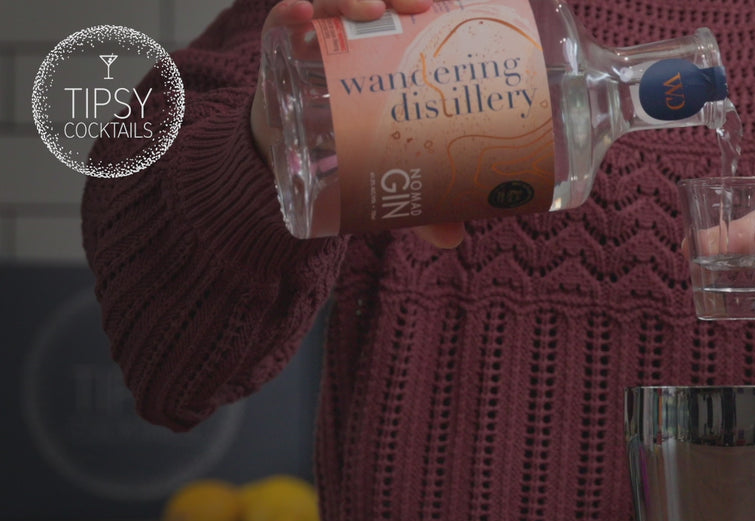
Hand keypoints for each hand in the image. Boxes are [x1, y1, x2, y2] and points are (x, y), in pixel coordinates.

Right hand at [250, 0, 465, 247]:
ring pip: (331, 3)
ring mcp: (314, 44)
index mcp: (385, 58)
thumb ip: (420, 205)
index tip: (441, 6)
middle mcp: (351, 42)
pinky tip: (300, 11)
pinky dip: (287, 12)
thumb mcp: (388, 176)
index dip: (421, 3)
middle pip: (374, 2)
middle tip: (416, 6)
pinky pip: (279, 22)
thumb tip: (453, 238)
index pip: (406, 13)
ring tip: (370, 9)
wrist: (287, 165)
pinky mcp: (277, 55)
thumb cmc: (350, 154)